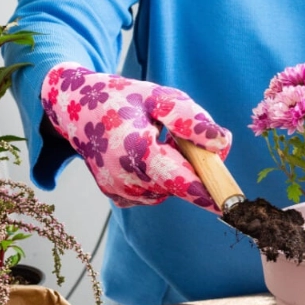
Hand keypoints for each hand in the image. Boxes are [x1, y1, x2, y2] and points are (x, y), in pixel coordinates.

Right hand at [40, 62, 231, 211]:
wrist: (74, 109)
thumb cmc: (122, 98)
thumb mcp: (159, 97)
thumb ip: (190, 119)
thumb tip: (221, 143)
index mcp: (137, 152)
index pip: (181, 181)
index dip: (208, 193)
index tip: (230, 206)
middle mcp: (127, 178)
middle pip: (180, 185)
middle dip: (191, 166)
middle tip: (174, 137)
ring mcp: (120, 191)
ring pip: (169, 190)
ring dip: (173, 170)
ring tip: (154, 142)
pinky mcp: (118, 197)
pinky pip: (154, 193)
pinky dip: (158, 178)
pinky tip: (143, 156)